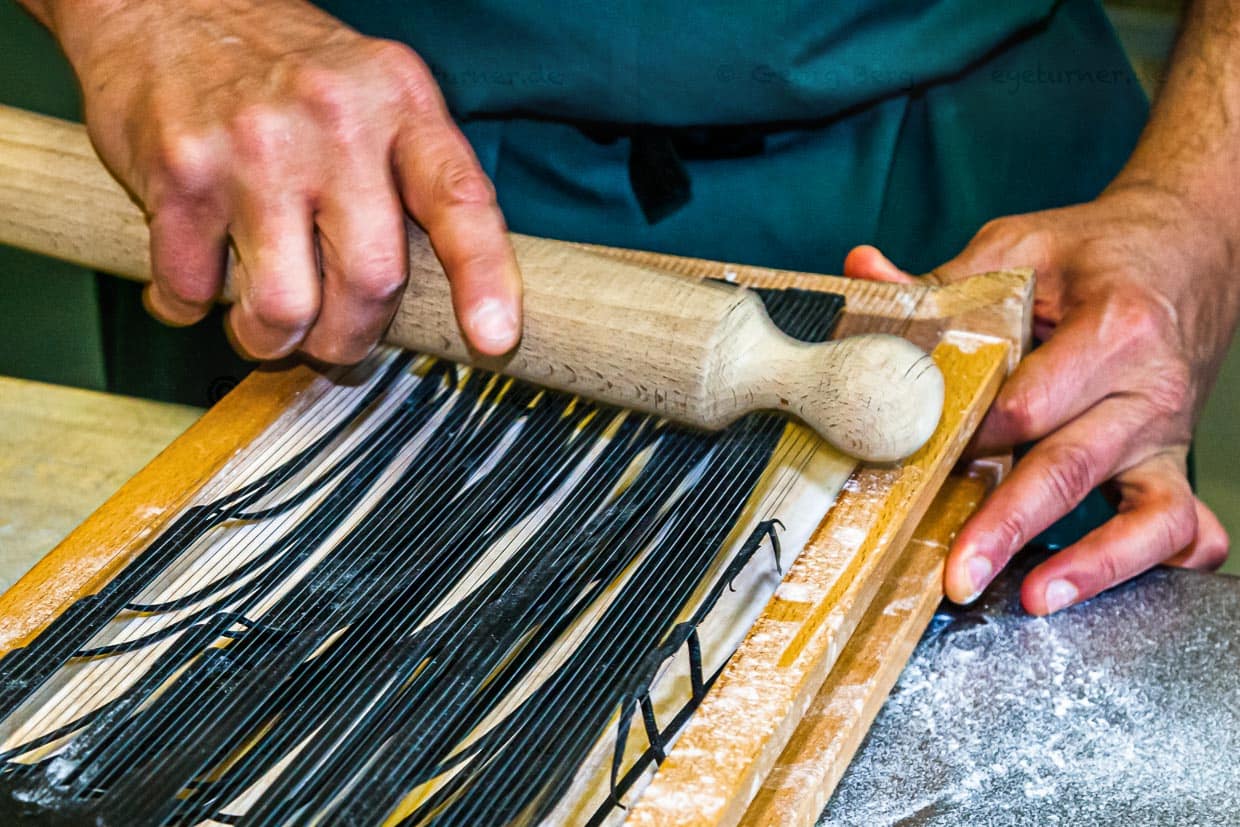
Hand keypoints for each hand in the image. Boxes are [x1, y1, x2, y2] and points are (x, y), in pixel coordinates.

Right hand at [53, 0, 520, 361]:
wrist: (167, 3)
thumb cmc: (284, 67)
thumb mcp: (375, 91)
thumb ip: (413, 176)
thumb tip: (440, 294)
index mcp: (400, 102)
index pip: (458, 199)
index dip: (484, 277)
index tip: (493, 338)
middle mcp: (335, 121)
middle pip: (369, 280)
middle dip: (349, 338)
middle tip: (333, 337)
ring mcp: (255, 147)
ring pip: (282, 307)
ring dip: (270, 338)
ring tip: (264, 320)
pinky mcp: (182, 172)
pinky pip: (192, 291)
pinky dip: (191, 306)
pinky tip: (199, 274)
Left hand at [844, 183, 1236, 613]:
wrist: (1192, 247)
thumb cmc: (1097, 253)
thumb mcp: (1021, 250)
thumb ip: (944, 278)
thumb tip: (862, 269)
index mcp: (1112, 328)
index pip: (1029, 402)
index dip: (971, 435)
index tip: (920, 461)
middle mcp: (1148, 390)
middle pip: (1070, 466)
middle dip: (1008, 524)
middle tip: (958, 573)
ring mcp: (1166, 436)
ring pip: (1141, 513)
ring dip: (1090, 565)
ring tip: (1033, 598)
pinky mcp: (1175, 462)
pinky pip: (1181, 524)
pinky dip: (1156, 561)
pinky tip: (1108, 588)